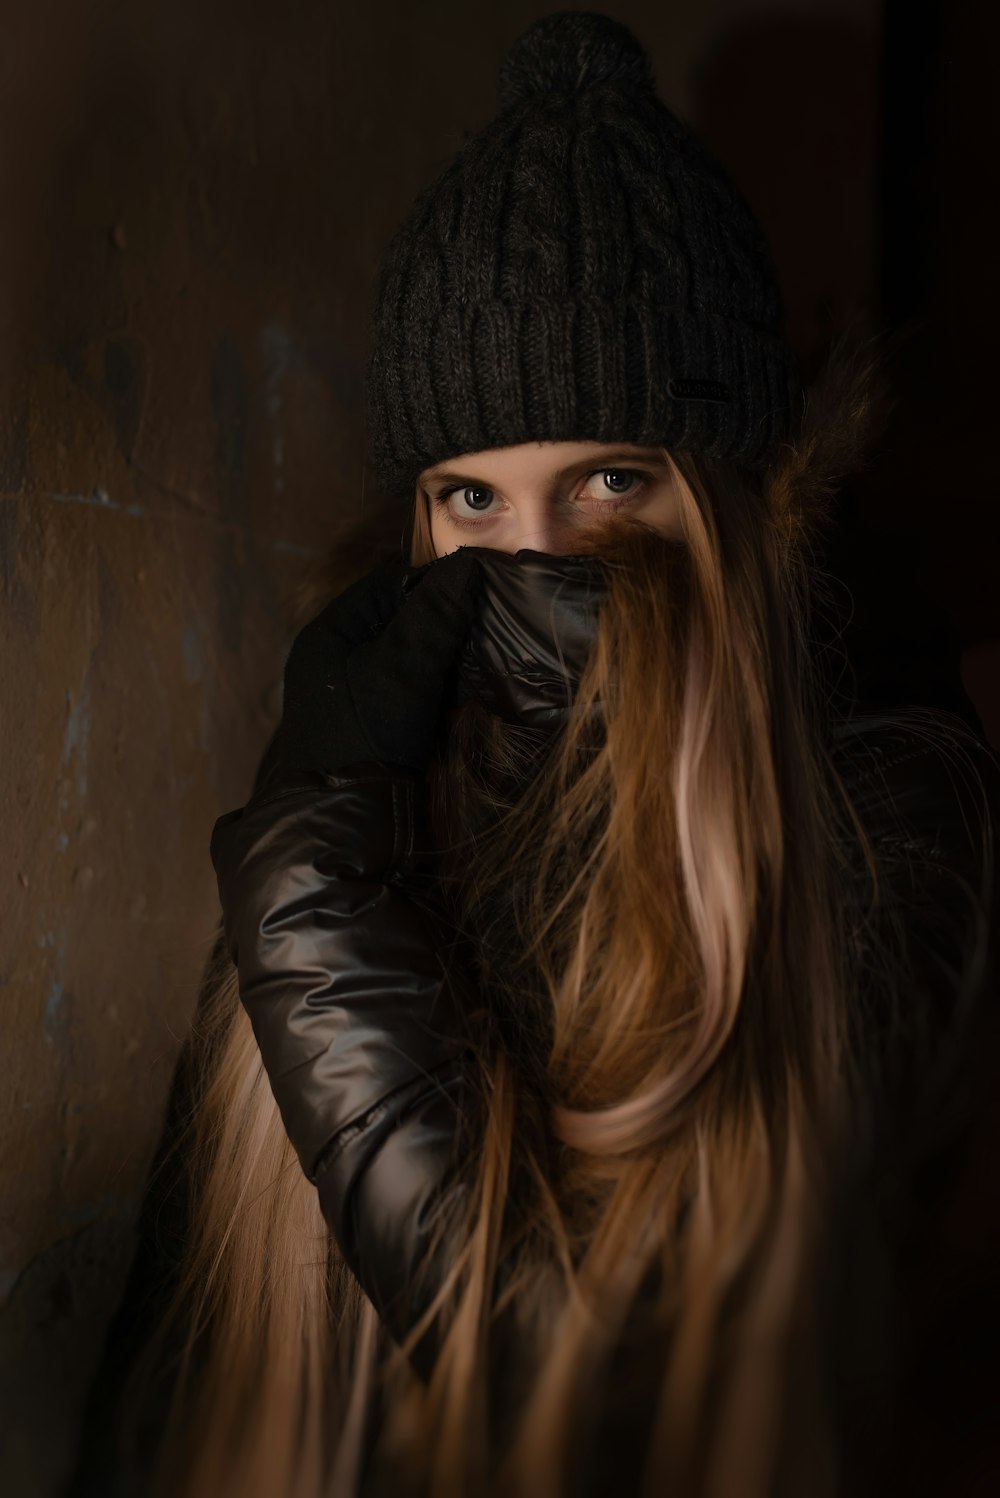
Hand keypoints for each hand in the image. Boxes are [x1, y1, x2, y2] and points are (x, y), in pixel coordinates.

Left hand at [278, 548, 483, 773]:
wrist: (349, 819)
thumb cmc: (369, 733)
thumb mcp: (405, 667)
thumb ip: (435, 615)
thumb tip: (469, 565)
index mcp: (328, 633)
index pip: (387, 585)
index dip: (433, 585)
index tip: (475, 594)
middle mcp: (333, 657)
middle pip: (395, 619)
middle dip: (438, 620)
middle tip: (481, 625)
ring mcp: (348, 693)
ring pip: (403, 654)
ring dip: (438, 654)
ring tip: (476, 656)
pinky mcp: (368, 723)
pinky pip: (404, 686)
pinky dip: (432, 684)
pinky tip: (460, 691)